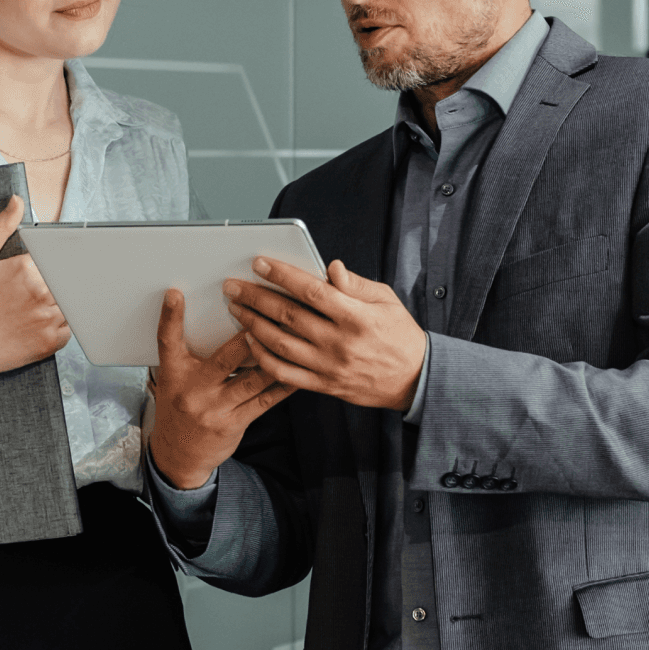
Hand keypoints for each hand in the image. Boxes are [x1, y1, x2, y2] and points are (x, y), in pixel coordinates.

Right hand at [0, 195, 70, 378]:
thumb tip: (16, 202)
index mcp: (27, 268)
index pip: (57, 256)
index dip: (54, 262)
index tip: (49, 267)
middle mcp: (42, 292)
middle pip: (68, 279)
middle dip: (59, 281)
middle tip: (39, 291)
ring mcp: (48, 318)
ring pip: (72, 303)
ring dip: (63, 302)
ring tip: (37, 306)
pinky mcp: (50, 342)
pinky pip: (70, 329)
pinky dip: (60, 326)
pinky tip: (40, 323)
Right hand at [149, 289, 296, 489]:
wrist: (178, 455)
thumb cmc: (179, 407)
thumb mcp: (172, 379)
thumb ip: (185, 352)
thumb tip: (205, 318)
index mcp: (174, 374)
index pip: (167, 341)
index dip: (169, 317)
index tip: (175, 294)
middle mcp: (194, 391)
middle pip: (224, 359)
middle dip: (249, 338)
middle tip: (269, 315)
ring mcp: (216, 410)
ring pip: (251, 380)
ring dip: (275, 359)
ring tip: (294, 338)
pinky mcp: (235, 423)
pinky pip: (264, 401)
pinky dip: (282, 385)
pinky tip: (298, 370)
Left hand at [224, 257, 424, 409]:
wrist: (415, 379)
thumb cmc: (399, 334)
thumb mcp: (387, 300)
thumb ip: (355, 284)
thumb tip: (331, 267)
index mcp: (357, 317)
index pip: (311, 291)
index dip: (282, 276)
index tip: (259, 263)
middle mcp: (340, 342)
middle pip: (288, 316)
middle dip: (255, 298)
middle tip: (233, 286)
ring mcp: (329, 367)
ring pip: (280, 344)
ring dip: (253, 325)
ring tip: (237, 310)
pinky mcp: (324, 386)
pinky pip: (285, 374)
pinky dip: (263, 358)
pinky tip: (251, 342)